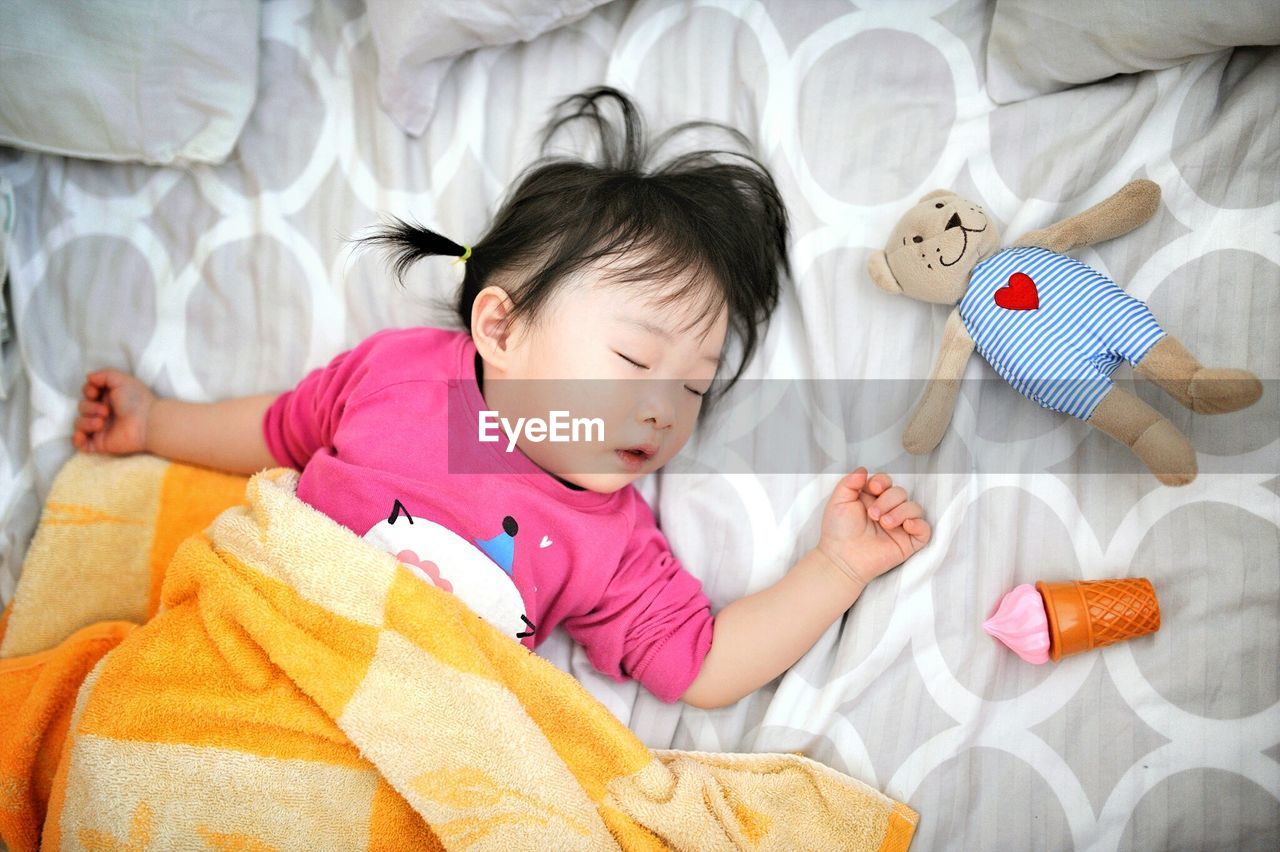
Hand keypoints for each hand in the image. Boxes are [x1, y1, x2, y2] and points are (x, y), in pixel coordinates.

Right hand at [72, 369, 155, 454]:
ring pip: (79, 423)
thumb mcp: (121, 380)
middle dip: (89, 407)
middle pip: (82, 407)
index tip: (95, 392)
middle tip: (106, 411)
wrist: (147, 423)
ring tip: (101, 423)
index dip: (88, 391)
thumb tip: (89, 377)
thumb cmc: (137, 400)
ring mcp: (101, 428)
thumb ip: (104, 375)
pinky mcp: (101, 443)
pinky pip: (82, 444)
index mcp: (108, 398)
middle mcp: (103, 413)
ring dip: (86, 422)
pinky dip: (77, 440)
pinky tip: (83, 435)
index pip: (87, 393)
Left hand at [815, 468, 930, 586]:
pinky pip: (925, 528)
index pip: (886, 482)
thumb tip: (863, 470)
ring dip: (900, 512)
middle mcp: (888, 510)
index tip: (873, 488)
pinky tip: (905, 526)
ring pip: (914, 507)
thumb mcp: (838, 501)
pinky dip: (918, 524)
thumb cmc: (838, 531)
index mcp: (872, 498)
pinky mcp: (909, 541)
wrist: (842, 558)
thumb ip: (849, 482)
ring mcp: (900, 526)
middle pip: (900, 492)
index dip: (883, 481)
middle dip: (888, 500)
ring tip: (884, 523)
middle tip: (873, 514)